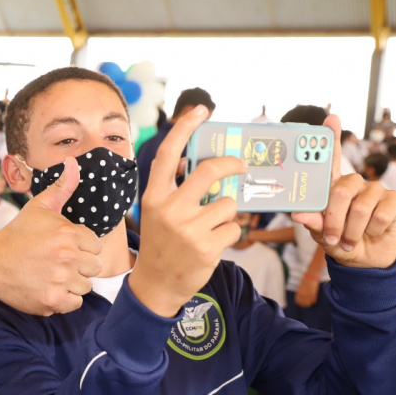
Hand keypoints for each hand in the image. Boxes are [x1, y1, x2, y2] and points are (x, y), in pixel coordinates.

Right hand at [0, 157, 102, 315]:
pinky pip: (75, 303)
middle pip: (94, 267)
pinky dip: (64, 299)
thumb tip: (74, 163)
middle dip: (79, 265)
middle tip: (57, 262)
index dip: (81, 246)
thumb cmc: (17, 234)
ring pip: (86, 286)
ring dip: (73, 283)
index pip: (95, 246)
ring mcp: (60, 281)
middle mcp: (67, 258)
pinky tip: (49, 288)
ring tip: (52, 275)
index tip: (63, 247)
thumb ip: (62, 187)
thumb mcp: (39, 207)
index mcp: (68, 234)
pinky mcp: (53, 301)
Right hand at [129, 106, 248, 316]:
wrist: (156, 284)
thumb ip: (175, 188)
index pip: (169, 154)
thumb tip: (205, 162)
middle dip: (231, 165)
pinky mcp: (206, 247)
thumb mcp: (159, 212)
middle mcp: (169, 210)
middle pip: (209, 171)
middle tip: (241, 167)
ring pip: (227, 203)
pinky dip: (229, 234)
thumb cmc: (162, 242)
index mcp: (154, 196)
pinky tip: (213, 243)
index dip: (185, 128)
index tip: (201, 110)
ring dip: (227, 212)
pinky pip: (233, 228)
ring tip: (212, 226)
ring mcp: (188, 230)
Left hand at [292, 114, 395, 268]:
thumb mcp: (321, 234)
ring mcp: (374, 189)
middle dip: (334, 220)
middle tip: (332, 238)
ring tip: (350, 241)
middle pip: (340, 191)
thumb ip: (312, 222)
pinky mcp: (393, 200)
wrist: (364, 259)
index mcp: (333, 186)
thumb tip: (297, 214)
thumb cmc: (339, 240)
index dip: (332, 137)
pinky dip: (372, 230)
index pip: (332, 158)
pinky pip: (380, 215)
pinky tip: (372, 232)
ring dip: (352, 231)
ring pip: (360, 208)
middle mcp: (354, 183)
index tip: (330, 118)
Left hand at [295, 277, 319, 307]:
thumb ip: (300, 293)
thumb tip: (301, 298)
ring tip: (310, 303)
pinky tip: (313, 300)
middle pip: (303, 304)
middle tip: (306, 304)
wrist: (311, 276)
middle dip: (304, 305)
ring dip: (309, 304)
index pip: (297, 301)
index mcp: (298, 293)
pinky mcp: (314, 294)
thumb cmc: (305, 281)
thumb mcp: (300, 287)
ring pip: (308, 303)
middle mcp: (303, 295)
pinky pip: (313, 301)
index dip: (299, 303)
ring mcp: (308, 295)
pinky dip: (313, 301)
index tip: (301, 303)